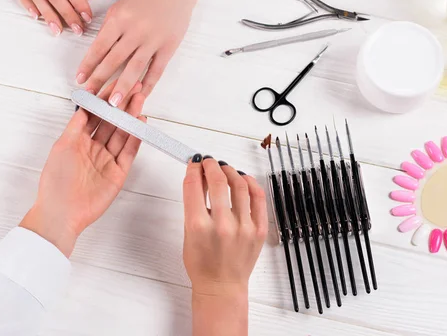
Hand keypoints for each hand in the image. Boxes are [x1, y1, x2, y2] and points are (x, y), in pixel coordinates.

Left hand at [20, 83, 145, 256]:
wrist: (62, 212)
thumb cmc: (56, 182)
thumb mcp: (62, 146)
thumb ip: (76, 125)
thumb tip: (84, 104)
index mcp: (78, 141)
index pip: (95, 115)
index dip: (105, 100)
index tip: (115, 84)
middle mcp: (94, 148)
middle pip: (111, 122)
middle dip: (122, 105)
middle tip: (134, 88)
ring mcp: (107, 160)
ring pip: (122, 134)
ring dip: (131, 117)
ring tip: (140, 100)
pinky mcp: (118, 173)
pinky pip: (129, 152)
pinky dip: (135, 137)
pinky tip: (140, 123)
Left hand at [75, 0, 203, 103]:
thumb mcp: (121, 6)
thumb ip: (110, 29)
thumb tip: (96, 54)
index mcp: (119, 18)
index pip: (99, 46)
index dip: (88, 65)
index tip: (80, 79)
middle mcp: (135, 29)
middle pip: (114, 60)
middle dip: (100, 80)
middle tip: (91, 97)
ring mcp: (153, 39)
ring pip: (135, 68)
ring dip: (122, 87)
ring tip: (114, 104)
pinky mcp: (168, 47)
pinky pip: (156, 70)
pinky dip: (148, 85)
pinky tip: (139, 95)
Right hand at [182, 155, 267, 334]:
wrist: (221, 286)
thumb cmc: (202, 263)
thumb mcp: (188, 232)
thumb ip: (194, 204)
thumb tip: (200, 177)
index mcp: (198, 226)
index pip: (194, 185)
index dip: (193, 168)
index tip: (194, 162)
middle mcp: (222, 225)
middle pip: (218, 181)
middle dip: (211, 165)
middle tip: (208, 161)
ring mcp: (244, 228)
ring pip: (240, 185)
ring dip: (230, 171)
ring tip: (224, 169)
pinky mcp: (259, 230)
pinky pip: (258, 197)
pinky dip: (250, 183)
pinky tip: (243, 179)